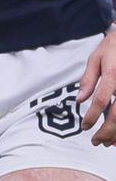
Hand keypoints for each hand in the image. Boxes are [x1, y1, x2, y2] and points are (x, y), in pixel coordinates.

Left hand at [78, 27, 115, 145]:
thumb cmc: (113, 48)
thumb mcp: (96, 58)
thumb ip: (88, 79)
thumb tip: (79, 100)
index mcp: (112, 74)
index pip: (101, 100)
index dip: (92, 116)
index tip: (84, 126)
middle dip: (105, 132)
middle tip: (95, 141)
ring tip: (106, 142)